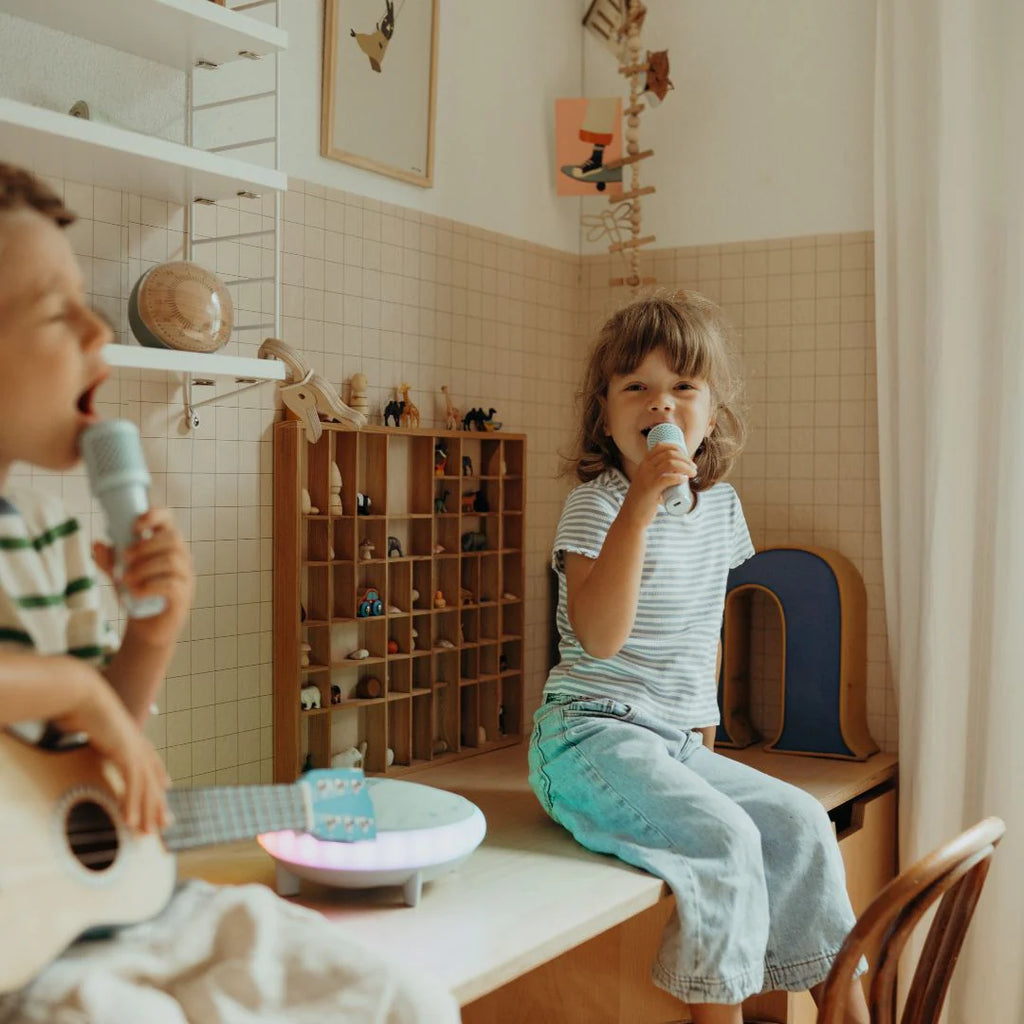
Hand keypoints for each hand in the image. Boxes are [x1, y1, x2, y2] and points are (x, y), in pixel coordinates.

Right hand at [53, 667, 169, 832]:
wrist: (85, 695)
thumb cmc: (85, 710)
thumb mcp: (97, 730)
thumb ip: (101, 740)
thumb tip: (95, 743)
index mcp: (133, 739)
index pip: (152, 763)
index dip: (160, 777)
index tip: (167, 789)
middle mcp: (139, 746)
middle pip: (153, 781)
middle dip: (157, 805)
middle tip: (162, 826)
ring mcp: (135, 750)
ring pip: (146, 788)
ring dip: (145, 812)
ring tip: (145, 833)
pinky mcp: (126, 753)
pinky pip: (132, 784)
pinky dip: (131, 804)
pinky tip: (129, 820)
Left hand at [93, 507, 193, 647]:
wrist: (146, 627)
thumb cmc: (137, 593)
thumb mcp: (118, 572)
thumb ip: (108, 559)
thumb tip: (96, 544)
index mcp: (166, 544)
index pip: (168, 519)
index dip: (155, 516)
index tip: (135, 525)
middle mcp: (180, 557)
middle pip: (172, 539)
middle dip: (145, 546)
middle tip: (124, 559)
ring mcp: (185, 576)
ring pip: (171, 561)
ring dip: (144, 568)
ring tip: (125, 580)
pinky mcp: (183, 595)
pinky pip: (170, 585)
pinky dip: (149, 587)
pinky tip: (135, 592)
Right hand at [621, 442, 696, 527]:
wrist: (631, 517)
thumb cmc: (643, 501)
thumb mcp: (646, 483)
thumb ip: (658, 477)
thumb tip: (679, 474)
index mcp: (643, 464)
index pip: (660, 446)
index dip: (677, 448)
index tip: (686, 457)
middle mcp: (644, 468)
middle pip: (669, 454)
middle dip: (685, 458)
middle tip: (693, 468)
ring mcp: (647, 478)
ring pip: (670, 463)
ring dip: (686, 466)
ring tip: (693, 473)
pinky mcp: (651, 489)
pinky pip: (668, 478)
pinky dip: (679, 477)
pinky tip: (685, 480)